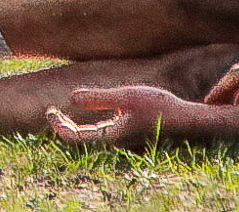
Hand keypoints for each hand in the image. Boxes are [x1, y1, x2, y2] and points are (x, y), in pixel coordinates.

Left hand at [46, 86, 230, 147]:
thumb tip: (70, 97)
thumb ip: (99, 98)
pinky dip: (94, 125)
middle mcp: (115, 142)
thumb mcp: (126, 96)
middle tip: (51, 111)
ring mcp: (123, 140)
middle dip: (64, 127)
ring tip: (65, 114)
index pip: (75, 137)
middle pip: (81, 139)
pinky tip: (97, 113)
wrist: (189, 121)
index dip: (58, 125)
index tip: (50, 110)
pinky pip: (105, 133)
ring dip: (78, 127)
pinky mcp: (131, 134)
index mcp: (111, 136)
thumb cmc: (159, 108)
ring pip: (93, 137)